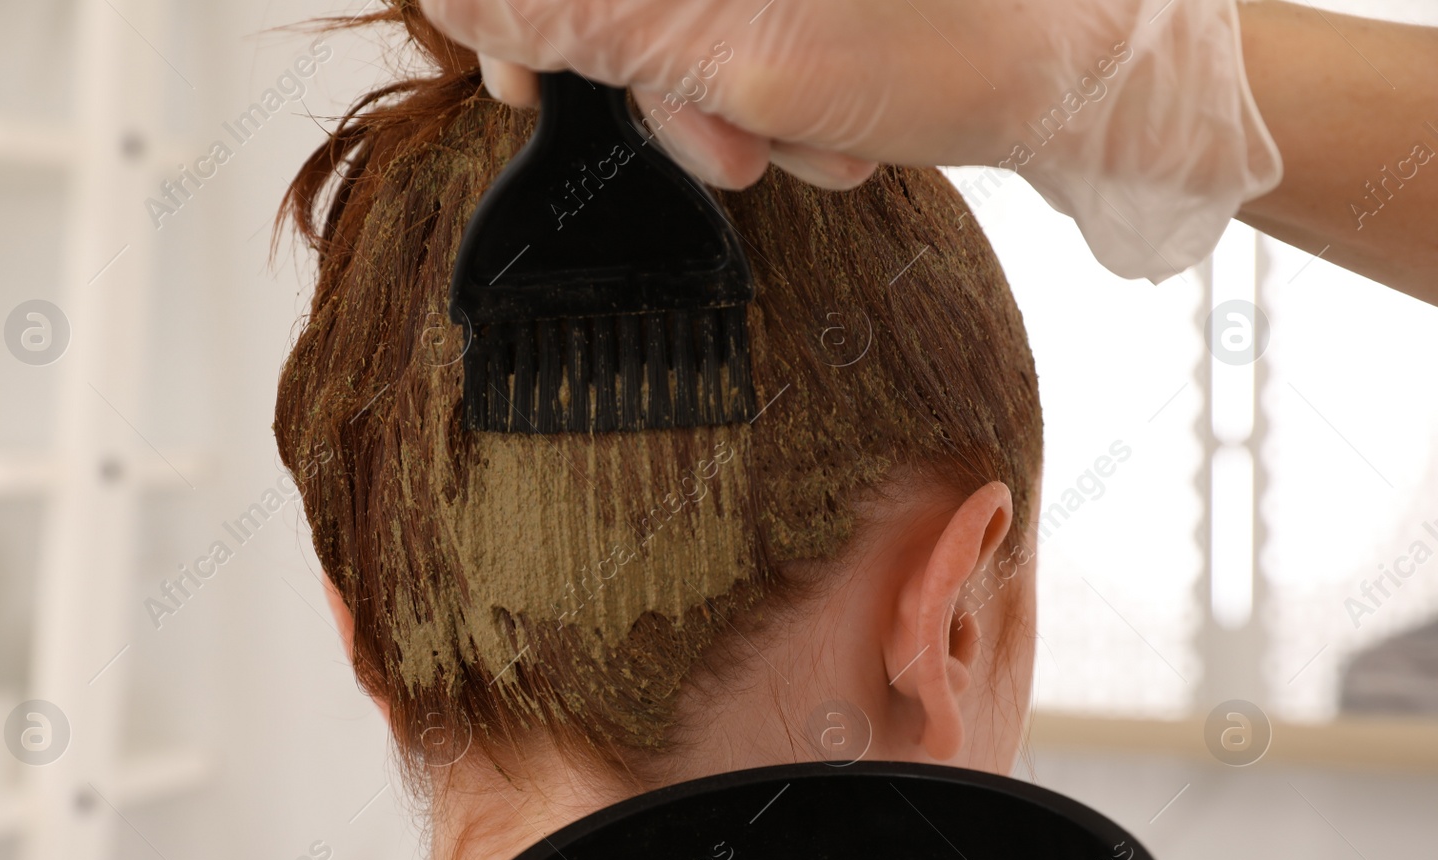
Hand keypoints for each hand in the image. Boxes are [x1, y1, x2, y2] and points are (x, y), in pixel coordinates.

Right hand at [420, 0, 1283, 281]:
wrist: (1090, 74)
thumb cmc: (948, 45)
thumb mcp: (740, 52)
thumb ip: (590, 18)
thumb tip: (464, 0)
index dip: (517, 13)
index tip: (529, 82)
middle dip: (659, 83)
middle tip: (724, 146)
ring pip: (674, 24)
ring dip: (720, 106)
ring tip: (800, 148)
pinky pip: (733, 33)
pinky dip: (762, 93)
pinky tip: (827, 132)